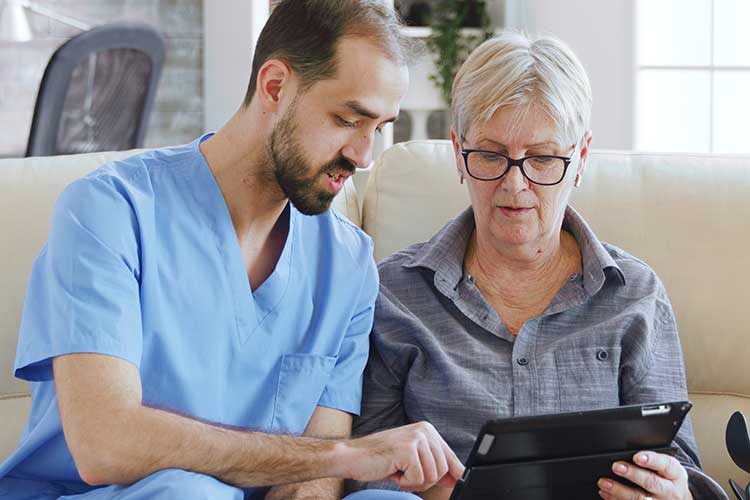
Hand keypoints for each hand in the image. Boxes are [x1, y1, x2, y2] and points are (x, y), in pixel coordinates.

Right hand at [336, 421, 464, 491]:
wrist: (351, 456)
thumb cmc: (379, 459)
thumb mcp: (411, 459)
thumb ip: (433, 464)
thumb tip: (457, 478)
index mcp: (427, 430)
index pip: (451, 457)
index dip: (453, 475)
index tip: (454, 485)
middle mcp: (424, 430)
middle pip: (443, 470)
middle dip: (425, 481)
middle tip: (406, 476)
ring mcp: (416, 438)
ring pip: (432, 476)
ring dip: (415, 482)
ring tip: (399, 472)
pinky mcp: (407, 450)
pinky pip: (419, 478)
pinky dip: (405, 483)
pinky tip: (393, 472)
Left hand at [598, 451, 693, 499]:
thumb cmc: (667, 478)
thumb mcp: (667, 468)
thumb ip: (653, 460)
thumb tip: (628, 452)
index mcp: (675, 474)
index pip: (666, 465)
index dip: (651, 460)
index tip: (637, 456)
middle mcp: (670, 491)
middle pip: (651, 483)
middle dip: (633, 474)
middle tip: (616, 466)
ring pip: (640, 499)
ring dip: (619, 491)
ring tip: (604, 482)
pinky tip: (606, 493)